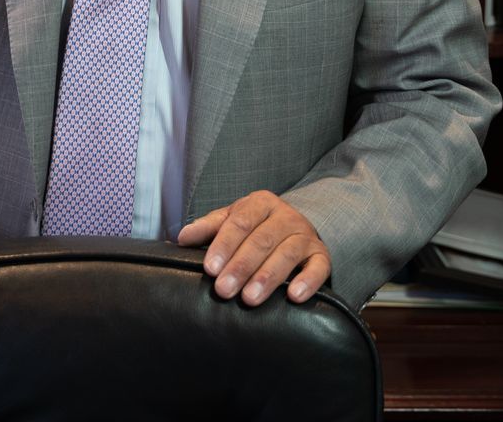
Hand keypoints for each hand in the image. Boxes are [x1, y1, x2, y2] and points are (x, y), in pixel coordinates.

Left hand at [177, 191, 329, 306]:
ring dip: (268, 277)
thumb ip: (208, 228)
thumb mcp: (232, 220)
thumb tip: (181, 238)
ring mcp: (305, 235)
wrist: (296, 227)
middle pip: (262, 240)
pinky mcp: (321, 255)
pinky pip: (319, 267)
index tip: (210, 268)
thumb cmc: (257, 227)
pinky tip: (294, 296)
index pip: (240, 222)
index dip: (224, 245)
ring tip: (250, 298)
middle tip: (224, 290)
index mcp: (260, 203)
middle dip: (241, 266)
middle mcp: (285, 216)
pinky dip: (308, 281)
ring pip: (287, 254)